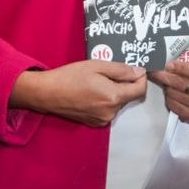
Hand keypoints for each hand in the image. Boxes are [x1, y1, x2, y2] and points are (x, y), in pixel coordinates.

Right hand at [12, 60, 147, 126]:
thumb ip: (121, 70)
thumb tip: (140, 72)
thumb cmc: (70, 76)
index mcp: (114, 97)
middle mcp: (111, 112)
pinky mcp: (94, 122)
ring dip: (114, 91)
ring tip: (97, 80)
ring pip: (118, 102)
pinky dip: (105, 100)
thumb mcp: (97, 66)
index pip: (140, 90)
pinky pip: (108, 109)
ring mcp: (102, 119)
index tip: (134, 68)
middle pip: (129, 96)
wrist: (47, 93)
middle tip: (108, 71)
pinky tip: (91, 91)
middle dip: (124, 83)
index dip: (140, 77)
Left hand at [149, 58, 188, 122]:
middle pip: (183, 85)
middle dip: (166, 77)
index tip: (169, 64)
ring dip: (166, 87)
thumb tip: (167, 60)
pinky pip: (173, 106)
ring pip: (175, 95)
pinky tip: (169, 92)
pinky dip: (168, 98)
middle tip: (154, 71)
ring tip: (164, 81)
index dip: (181, 68)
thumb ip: (188, 60)